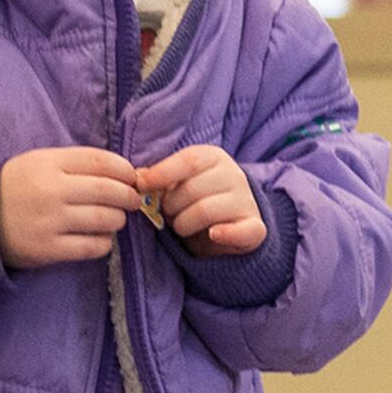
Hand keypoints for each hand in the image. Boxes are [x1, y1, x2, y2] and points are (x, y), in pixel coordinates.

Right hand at [0, 147, 141, 269]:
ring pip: (105, 219)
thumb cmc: (14, 188)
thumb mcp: (38, 163)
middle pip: (108, 190)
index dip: (125, 169)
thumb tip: (120, 173)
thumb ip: (74, 164)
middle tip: (133, 200)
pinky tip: (101, 238)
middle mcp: (52, 190)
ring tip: (115, 219)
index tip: (133, 177)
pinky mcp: (48, 249)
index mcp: (49, 163)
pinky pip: (92, 247)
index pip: (101, 161)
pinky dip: (104, 243)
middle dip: (129, 196)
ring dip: (118, 220)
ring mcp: (51, 221)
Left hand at [134, 145, 265, 259]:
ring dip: (183, 225)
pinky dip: (225, 234)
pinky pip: (241, 231)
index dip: (161, 174)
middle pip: (192, 189)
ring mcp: (246, 201)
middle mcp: (234, 175)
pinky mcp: (255, 228)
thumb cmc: (196, 199)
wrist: (231, 224)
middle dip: (170, 207)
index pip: (187, 161)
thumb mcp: (179, 183)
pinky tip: (213, 234)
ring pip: (205, 212)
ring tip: (181, 227)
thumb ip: (159, 179)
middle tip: (167, 215)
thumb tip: (136, 177)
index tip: (140, 186)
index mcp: (214, 158)